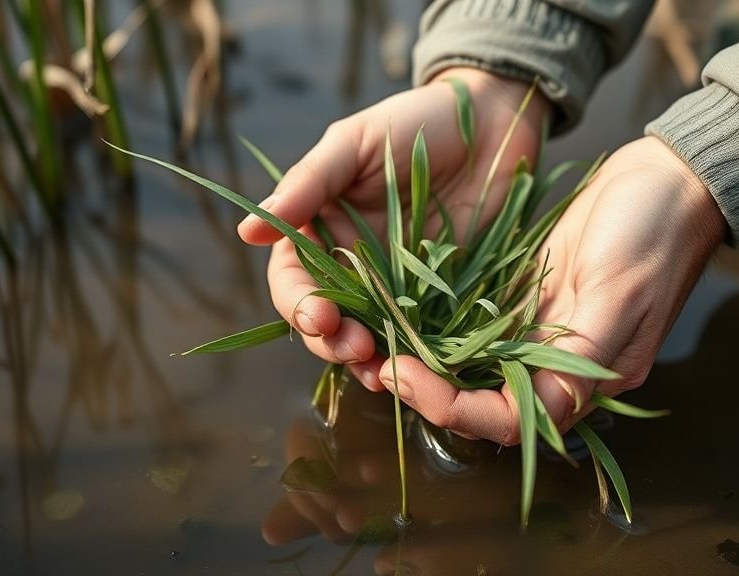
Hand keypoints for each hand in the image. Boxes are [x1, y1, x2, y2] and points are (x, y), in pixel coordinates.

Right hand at [237, 68, 548, 386]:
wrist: (491, 123)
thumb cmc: (416, 121)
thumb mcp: (355, 144)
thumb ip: (307, 184)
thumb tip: (247, 232)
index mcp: (320, 228)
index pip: (292, 278)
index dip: (298, 303)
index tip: (319, 316)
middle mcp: (350, 262)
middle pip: (323, 318)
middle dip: (330, 341)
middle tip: (355, 348)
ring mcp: (394, 284)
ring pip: (366, 335)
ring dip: (366, 358)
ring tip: (381, 371)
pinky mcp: (438, 296)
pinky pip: (417, 334)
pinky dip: (412, 355)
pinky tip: (418, 368)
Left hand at [380, 137, 725, 443]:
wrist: (671, 179)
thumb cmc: (653, 230)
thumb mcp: (619, 290)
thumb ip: (582, 355)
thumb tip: (542, 410)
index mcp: (592, 374)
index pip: (512, 419)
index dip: (454, 408)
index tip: (405, 374)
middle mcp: (566, 364)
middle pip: (488, 403)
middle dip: (432, 393)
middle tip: (384, 361)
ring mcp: (548, 332)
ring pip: (480, 370)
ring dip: (433, 366)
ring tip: (388, 344)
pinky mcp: (535, 301)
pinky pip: (484, 330)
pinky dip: (447, 332)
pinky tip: (413, 317)